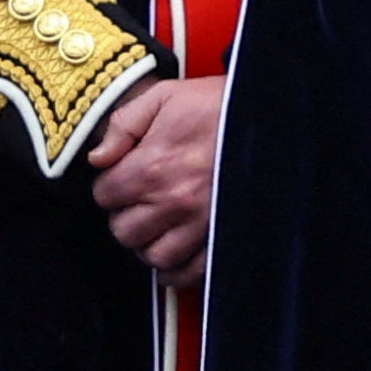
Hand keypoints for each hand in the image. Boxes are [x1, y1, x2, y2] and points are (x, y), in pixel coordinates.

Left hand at [87, 76, 223, 285]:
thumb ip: (123, 124)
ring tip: (156, 226)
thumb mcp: (164, 97)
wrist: (272, 116)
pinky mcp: (224, 237)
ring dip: (149, 244)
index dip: (108, 186)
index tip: (120, 179)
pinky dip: (178, 270)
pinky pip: (192, 273)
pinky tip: (175, 252)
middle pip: (124, 232)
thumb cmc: (218, 106)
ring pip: (155, 257)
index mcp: (152, 166)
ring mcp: (201, 224)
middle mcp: (174, 202)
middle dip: (125, 217)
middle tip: (137, 203)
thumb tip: (98, 156)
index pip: (105, 196)